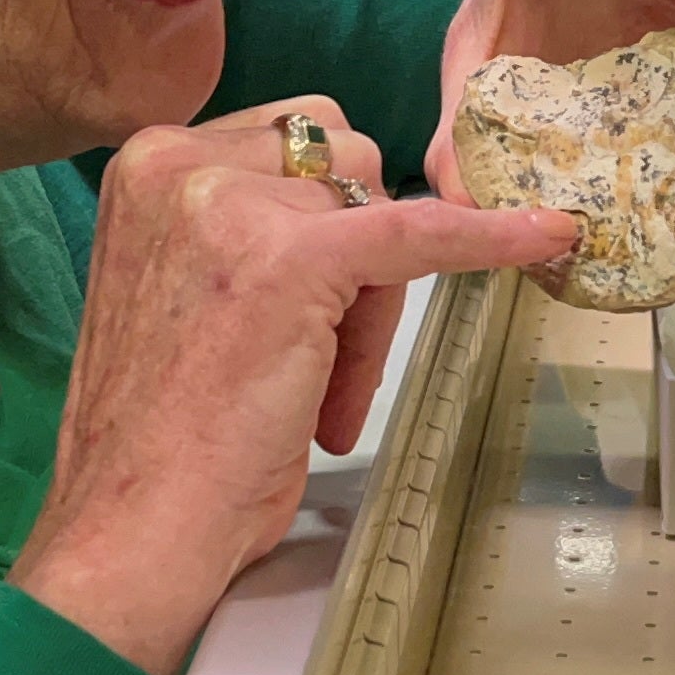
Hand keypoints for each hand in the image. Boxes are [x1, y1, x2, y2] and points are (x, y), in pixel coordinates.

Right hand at [11, 97, 574, 674]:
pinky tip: (543, 236)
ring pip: (375, 205)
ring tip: (319, 394)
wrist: (132, 528)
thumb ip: (245, 232)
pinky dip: (486, 238)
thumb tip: (355, 225)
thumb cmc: (160, 440)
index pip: (290, 145)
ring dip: (370, 303)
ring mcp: (229, 204)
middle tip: (318, 363)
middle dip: (356, 255)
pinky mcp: (292, 257)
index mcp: (147, 164)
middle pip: (341, 165)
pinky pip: (419, 231)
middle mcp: (177, 163)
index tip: (324, 300)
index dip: (324, 221)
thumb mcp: (188, 292)